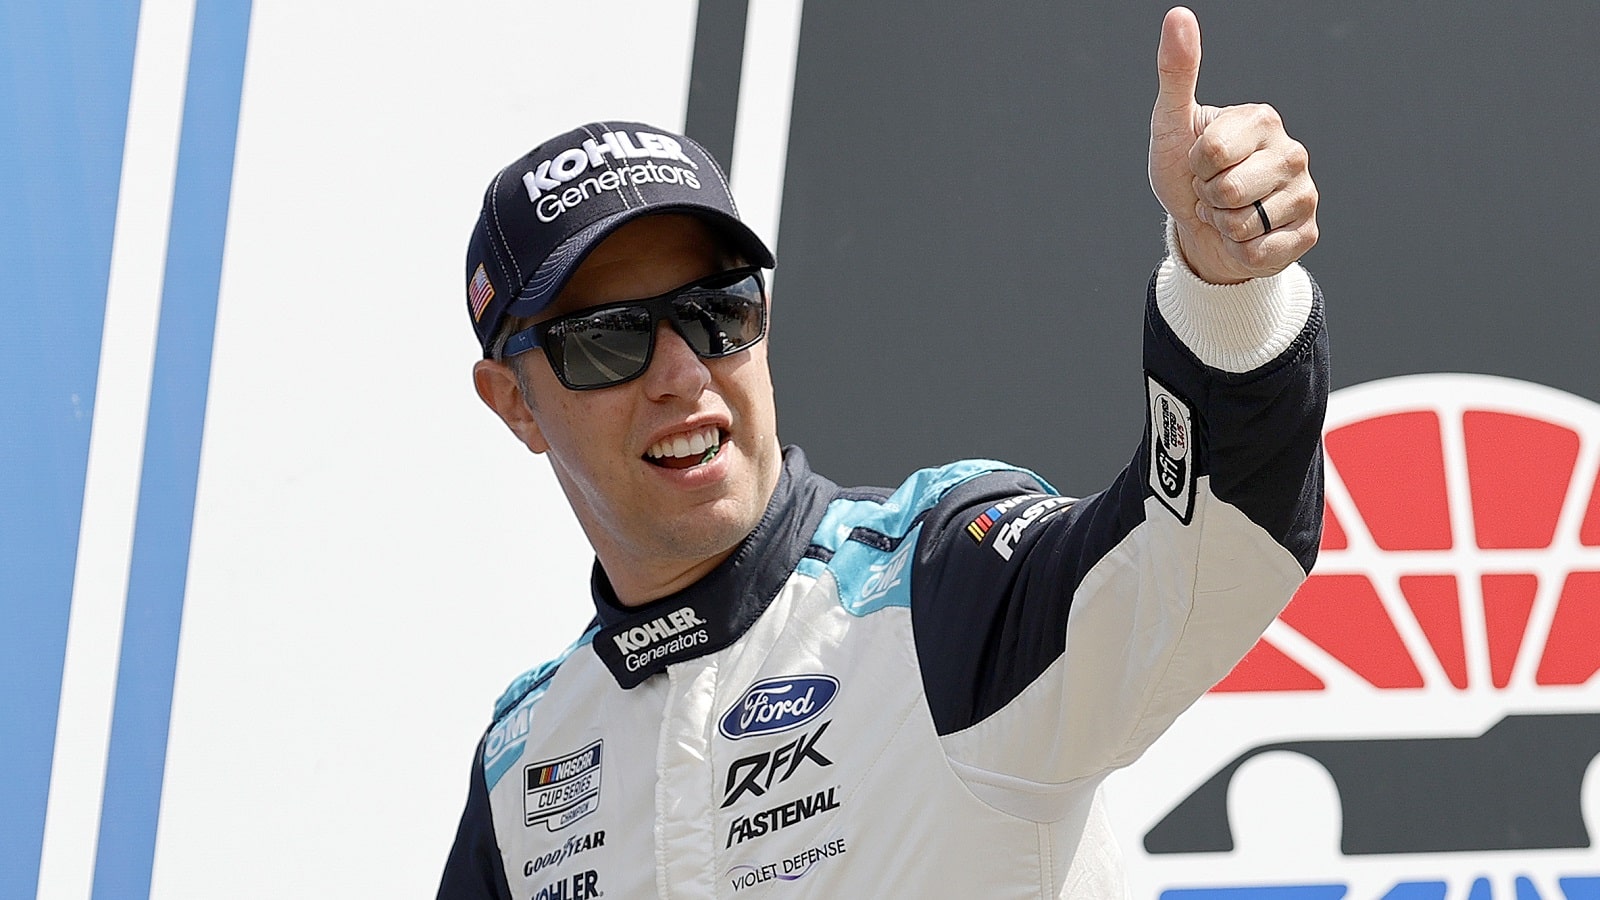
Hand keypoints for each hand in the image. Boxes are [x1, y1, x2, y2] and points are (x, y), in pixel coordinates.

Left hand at [1148, 7, 1317, 283]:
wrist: (1198, 227)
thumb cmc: (1185, 171)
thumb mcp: (1171, 123)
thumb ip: (1176, 72)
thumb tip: (1178, 15)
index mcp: (1263, 120)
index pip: (1212, 152)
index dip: (1194, 166)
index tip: (1199, 163)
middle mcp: (1292, 152)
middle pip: (1229, 191)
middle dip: (1207, 198)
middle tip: (1212, 192)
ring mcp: (1304, 193)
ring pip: (1244, 225)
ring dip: (1223, 227)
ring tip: (1228, 212)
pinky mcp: (1307, 233)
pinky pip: (1259, 253)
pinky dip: (1239, 251)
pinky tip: (1245, 236)